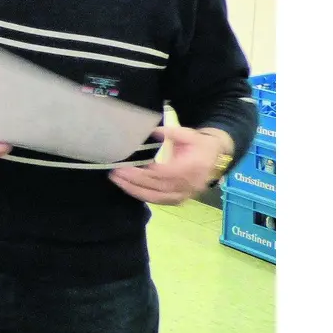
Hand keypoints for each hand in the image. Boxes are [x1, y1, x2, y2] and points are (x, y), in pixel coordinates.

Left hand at [110, 126, 229, 204]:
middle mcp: (188, 185)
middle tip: (114, 173)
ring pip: (156, 197)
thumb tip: (152, 131)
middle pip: (156, 187)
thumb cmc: (200, 145)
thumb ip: (171, 133)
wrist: (217, 159)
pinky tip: (130, 189)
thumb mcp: (189, 134)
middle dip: (133, 181)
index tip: (125, 167)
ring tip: (118, 181)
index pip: (162, 173)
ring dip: (135, 190)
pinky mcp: (181, 199)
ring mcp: (185, 194)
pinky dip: (144, 196)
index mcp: (190, 168)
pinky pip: (160, 201)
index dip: (142, 172)